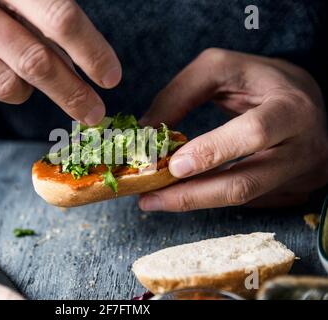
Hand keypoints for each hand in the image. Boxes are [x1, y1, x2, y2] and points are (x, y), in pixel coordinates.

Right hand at [0, 0, 120, 124]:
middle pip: (34, 62)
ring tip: (1, 66)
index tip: (111, 77)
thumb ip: (41, 17)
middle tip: (93, 113)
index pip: (57, 16)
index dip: (91, 50)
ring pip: (6, 88)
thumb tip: (85, 64)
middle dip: (72, 93)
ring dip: (19, 88)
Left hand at [139, 48, 327, 211]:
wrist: (305, 99)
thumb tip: (146, 131)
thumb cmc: (259, 79)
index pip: (253, 134)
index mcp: (290, 108)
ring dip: (195, 201)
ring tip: (156, 198)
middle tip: (150, 197)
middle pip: (246, 184)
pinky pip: (247, 201)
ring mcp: (300, 175)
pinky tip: (185, 192)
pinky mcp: (293, 191)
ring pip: (243, 199)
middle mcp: (303, 148)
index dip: (211, 152)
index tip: (172, 165)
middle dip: (192, 195)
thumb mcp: (221, 68)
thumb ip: (181, 94)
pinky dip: (212, 198)